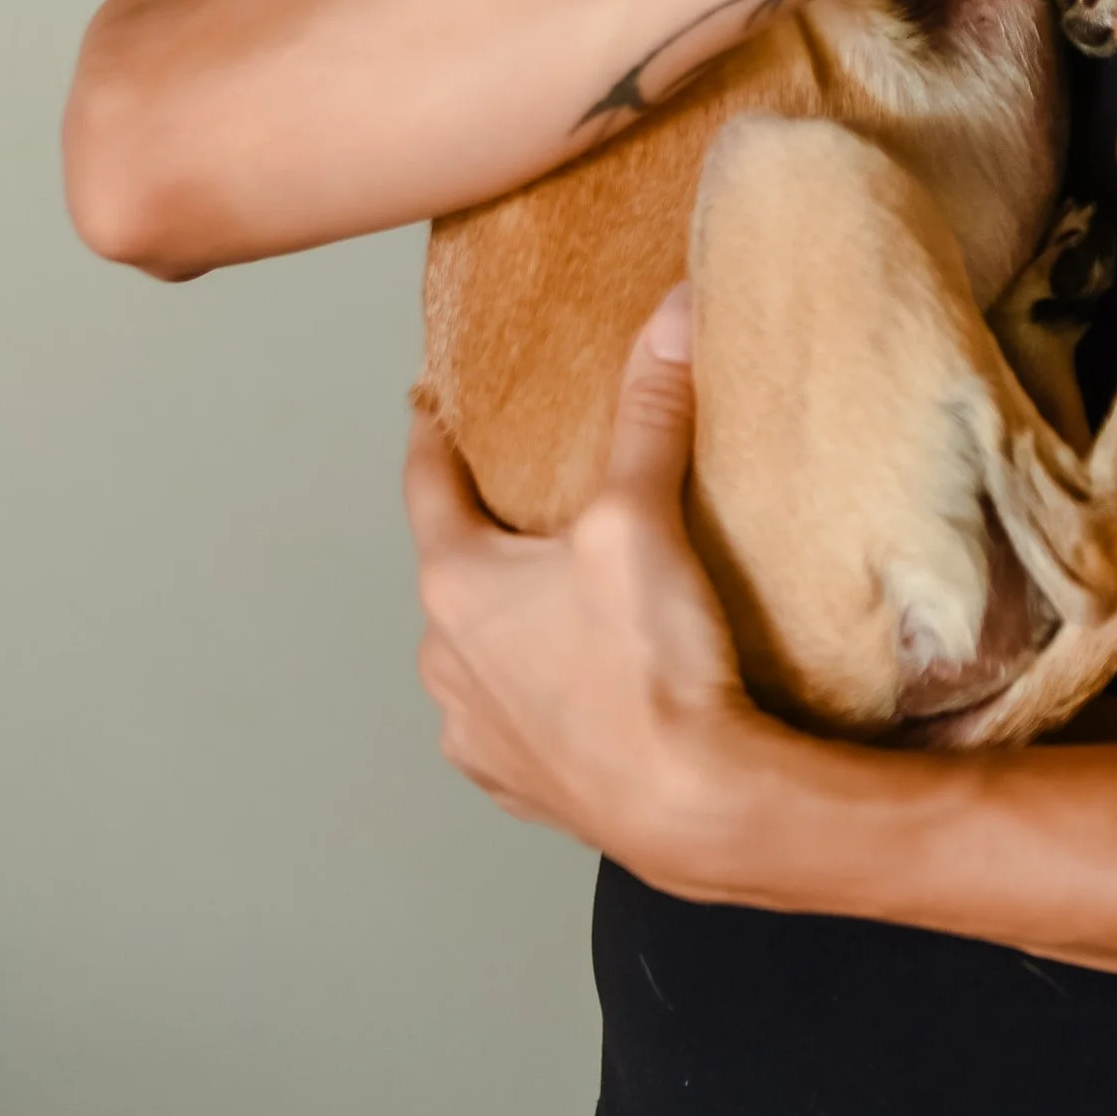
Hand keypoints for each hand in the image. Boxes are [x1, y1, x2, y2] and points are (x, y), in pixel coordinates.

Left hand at [404, 290, 762, 887]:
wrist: (689, 804)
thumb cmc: (647, 666)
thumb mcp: (642, 516)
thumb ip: (650, 410)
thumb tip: (668, 311)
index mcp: (457, 586)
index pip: (427, 483)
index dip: (432, 434)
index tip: (429, 403)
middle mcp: (445, 662)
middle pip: (456, 569)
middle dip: (489, 533)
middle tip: (535, 498)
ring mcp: (476, 731)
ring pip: (481, 648)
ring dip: (512, 618)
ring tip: (571, 592)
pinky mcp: (519, 783)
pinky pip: (513, 715)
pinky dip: (538, 688)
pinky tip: (585, 677)